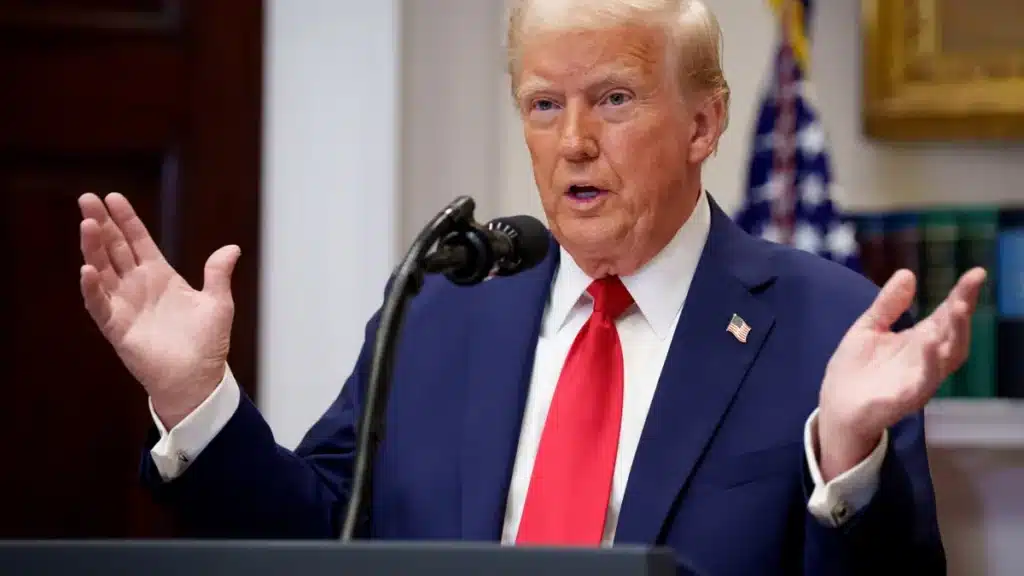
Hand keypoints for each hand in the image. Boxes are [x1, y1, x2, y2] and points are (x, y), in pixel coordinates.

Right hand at [78, 192, 240, 427]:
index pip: (138, 241)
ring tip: (87, 224)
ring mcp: (125, 305)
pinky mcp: (117, 328)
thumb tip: (232, 248)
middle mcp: (138, 286)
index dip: (126, 220)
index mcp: (160, 276)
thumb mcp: (217, 303)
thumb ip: (218, 274)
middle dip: (102, 224)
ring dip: (93, 248)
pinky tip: (88, 270)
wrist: (199, 379)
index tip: (114, 197)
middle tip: (88, 199)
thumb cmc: (207, 343)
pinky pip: (100, 305)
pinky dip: (93, 288)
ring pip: (103, 270)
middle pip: (114, 249)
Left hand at [817, 267, 985, 480]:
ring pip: (949, 357)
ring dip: (956, 332)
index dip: (962, 295)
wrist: (836, 407)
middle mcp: (927, 359)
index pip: (946, 315)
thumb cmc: (855, 370)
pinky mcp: (906, 398)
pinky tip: (930, 342)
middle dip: (964, 308)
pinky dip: (930, 363)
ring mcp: (920, 379)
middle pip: (954, 333)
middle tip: (972, 283)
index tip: (976, 273)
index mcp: (919, 341)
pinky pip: (924, 381)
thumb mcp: (869, 328)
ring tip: (958, 307)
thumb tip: (908, 273)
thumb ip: (888, 305)